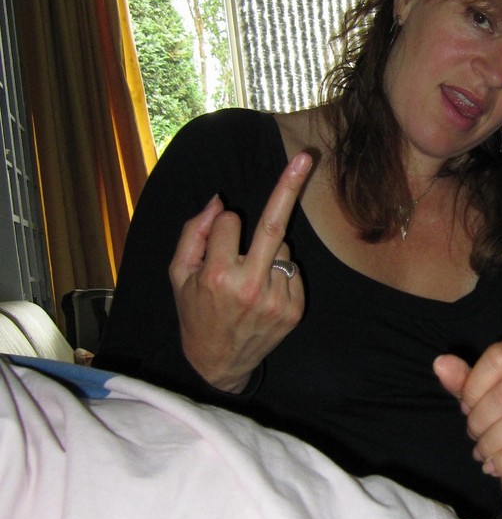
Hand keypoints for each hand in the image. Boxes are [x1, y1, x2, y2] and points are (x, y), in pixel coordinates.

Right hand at [168, 153, 311, 392]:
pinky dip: (280, 271)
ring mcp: (277, 298)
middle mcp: (251, 286)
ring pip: (282, 248)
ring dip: (268, 251)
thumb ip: (194, 233)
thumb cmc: (195, 312)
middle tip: (306, 156)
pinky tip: (263, 293)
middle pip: (275, 224)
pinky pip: (292, 269)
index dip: (222, 227)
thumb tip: (219, 201)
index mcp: (218, 276)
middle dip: (289, 186)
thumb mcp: (179, 275)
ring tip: (248, 280)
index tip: (219, 234)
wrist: (219, 363)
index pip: (231, 223)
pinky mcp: (295, 308)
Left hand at [433, 337, 501, 487]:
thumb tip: (441, 363)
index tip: (466, 407)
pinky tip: (495, 467)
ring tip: (483, 452)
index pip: (501, 356)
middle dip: (483, 418)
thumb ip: (467, 380)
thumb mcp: (491, 394)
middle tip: (474, 435)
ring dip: (494, 442)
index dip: (475, 384)